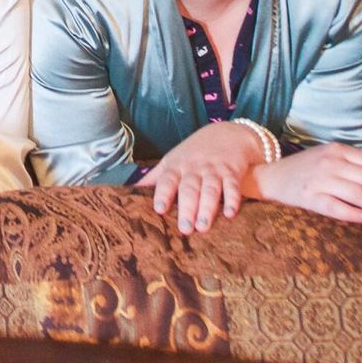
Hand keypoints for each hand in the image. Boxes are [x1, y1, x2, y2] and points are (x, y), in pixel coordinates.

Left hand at [138, 121, 265, 233]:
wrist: (227, 133)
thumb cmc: (194, 152)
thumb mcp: (172, 160)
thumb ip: (155, 176)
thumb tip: (128, 189)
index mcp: (177, 166)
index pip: (167, 180)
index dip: (163, 194)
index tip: (159, 209)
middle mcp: (194, 169)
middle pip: (189, 189)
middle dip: (187, 208)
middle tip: (185, 229)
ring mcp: (214, 170)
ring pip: (210, 189)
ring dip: (207, 208)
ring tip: (203, 227)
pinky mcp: (232, 172)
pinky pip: (232, 186)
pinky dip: (232, 200)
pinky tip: (230, 214)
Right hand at [247, 144, 361, 222]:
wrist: (271, 176)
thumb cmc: (306, 169)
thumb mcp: (329, 157)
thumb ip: (353, 164)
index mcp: (337, 150)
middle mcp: (330, 163)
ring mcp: (319, 180)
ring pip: (358, 194)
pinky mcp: (310, 198)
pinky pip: (336, 208)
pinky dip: (354, 214)